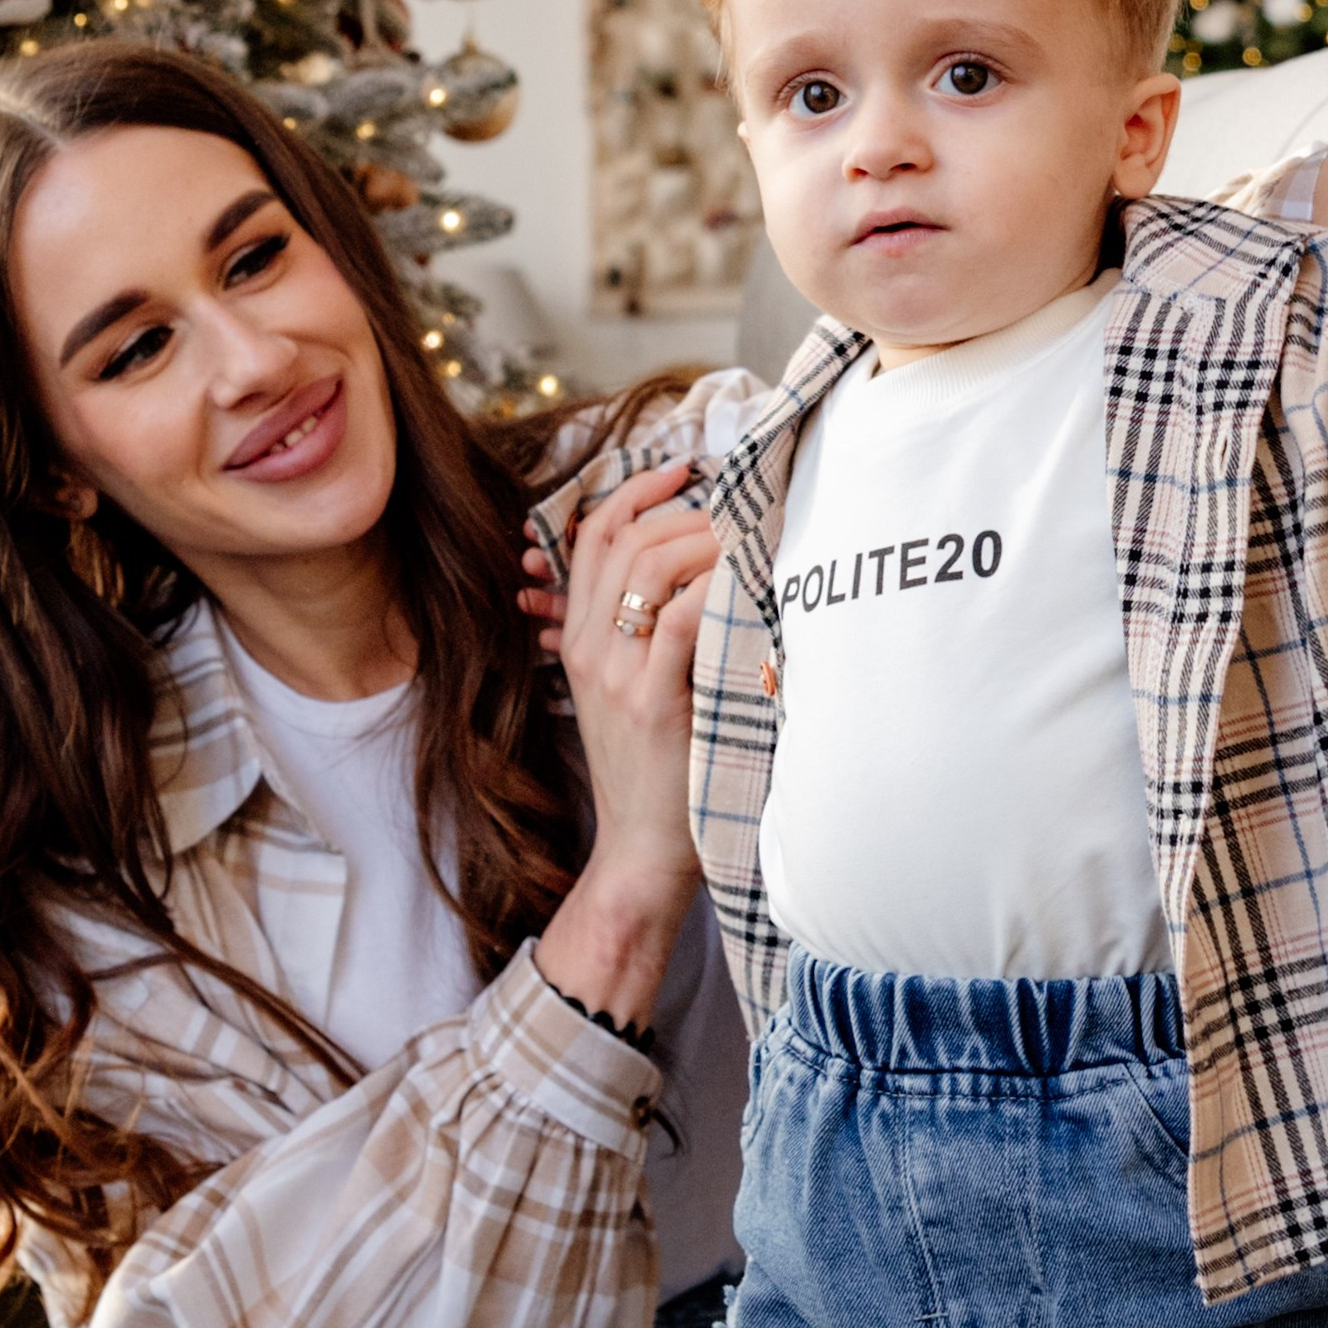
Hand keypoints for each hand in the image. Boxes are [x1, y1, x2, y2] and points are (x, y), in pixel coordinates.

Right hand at [526, 458, 718, 1031]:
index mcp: (578, 639)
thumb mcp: (628, 694)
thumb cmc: (656, 775)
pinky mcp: (655, 703)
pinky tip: (749, 588)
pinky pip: (683, 619)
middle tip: (737, 515)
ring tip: (748, 548)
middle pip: (625, 539)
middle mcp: (589, 648)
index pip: (593, 536)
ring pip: (652, 567)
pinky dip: (719, 589)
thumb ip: (643, 638)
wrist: (641, 855)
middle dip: (687, 512)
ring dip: (708, 543)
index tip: (685, 472)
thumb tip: (696, 578)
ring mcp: (618, 674)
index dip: (637, 492)